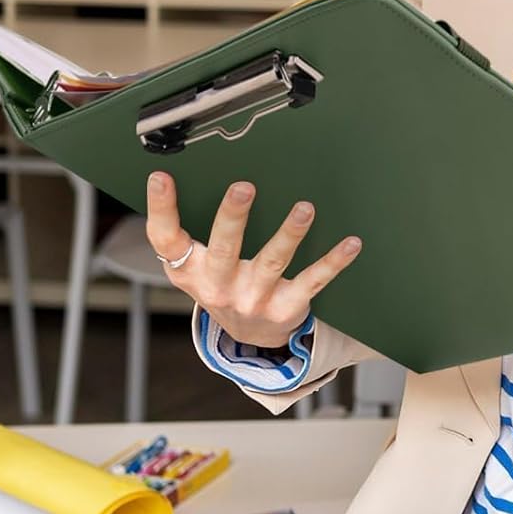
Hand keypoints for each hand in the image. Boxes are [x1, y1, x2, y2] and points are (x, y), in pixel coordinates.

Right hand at [144, 171, 360, 348]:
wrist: (249, 337)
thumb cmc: (222, 283)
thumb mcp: (195, 264)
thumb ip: (187, 231)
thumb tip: (175, 176)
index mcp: (190, 269)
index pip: (167, 239)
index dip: (161, 209)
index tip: (161, 178)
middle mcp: (219, 286)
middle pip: (224, 249)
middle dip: (233, 218)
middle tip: (244, 188)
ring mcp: (253, 299)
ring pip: (272, 262)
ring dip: (289, 235)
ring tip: (304, 209)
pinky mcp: (287, 307)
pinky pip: (312, 280)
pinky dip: (333, 262)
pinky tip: (351, 243)